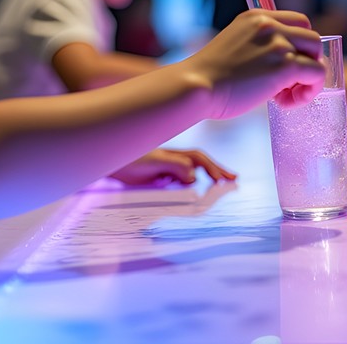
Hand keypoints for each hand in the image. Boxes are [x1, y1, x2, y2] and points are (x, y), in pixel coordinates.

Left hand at [110, 147, 236, 185]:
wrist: (112, 162)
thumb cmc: (131, 159)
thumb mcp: (154, 162)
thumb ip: (175, 166)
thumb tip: (195, 176)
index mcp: (175, 155)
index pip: (199, 160)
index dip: (213, 168)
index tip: (223, 180)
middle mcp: (174, 160)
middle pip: (201, 163)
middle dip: (218, 170)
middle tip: (234, 179)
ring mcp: (168, 169)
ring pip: (193, 171)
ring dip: (208, 176)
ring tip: (223, 183)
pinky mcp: (160, 178)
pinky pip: (180, 181)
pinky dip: (192, 184)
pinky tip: (197, 190)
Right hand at [185, 9, 324, 118]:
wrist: (196, 86)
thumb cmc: (209, 76)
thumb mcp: (235, 45)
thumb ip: (257, 45)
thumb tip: (280, 65)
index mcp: (256, 17)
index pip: (297, 22)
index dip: (299, 46)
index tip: (286, 66)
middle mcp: (270, 24)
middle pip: (311, 37)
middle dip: (306, 61)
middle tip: (286, 84)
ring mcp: (278, 44)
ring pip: (317, 56)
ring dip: (308, 78)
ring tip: (285, 96)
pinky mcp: (285, 65)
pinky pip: (317, 74)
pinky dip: (309, 91)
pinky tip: (286, 102)